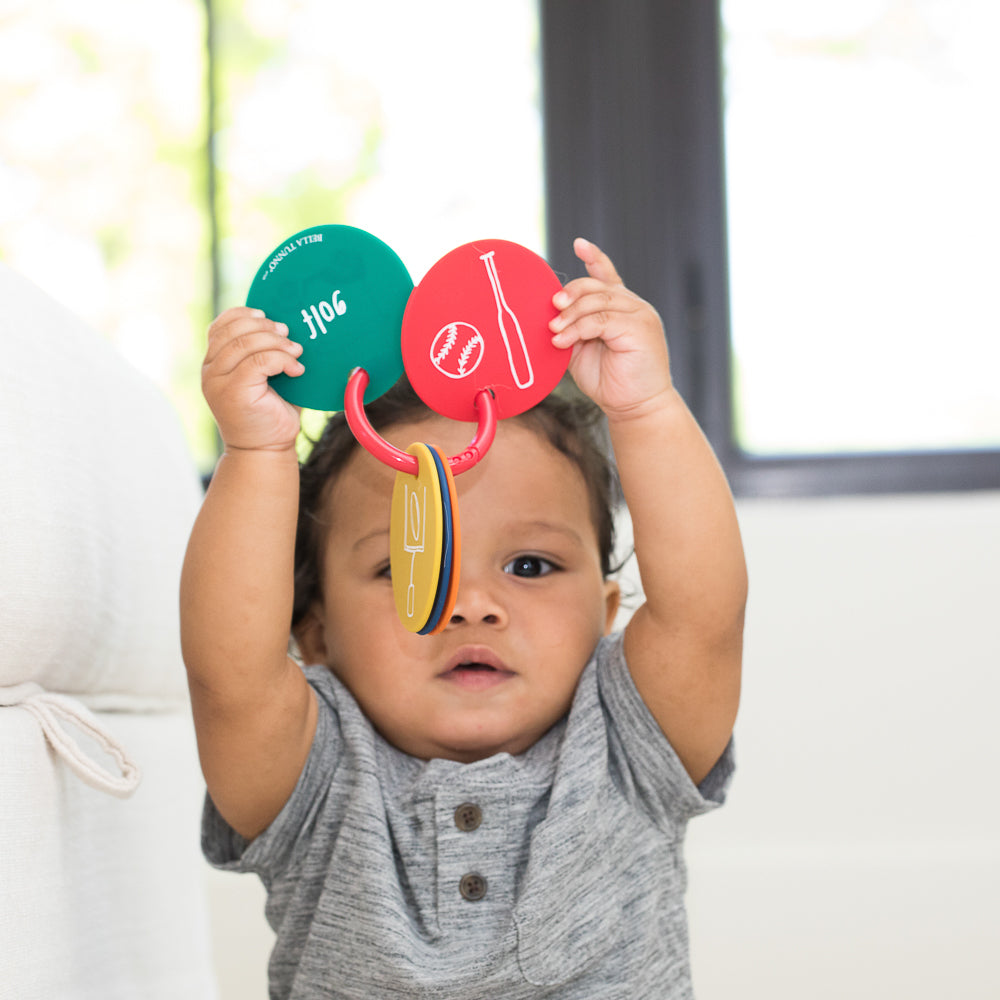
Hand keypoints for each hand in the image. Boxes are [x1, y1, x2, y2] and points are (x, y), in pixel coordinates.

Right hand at [202, 307, 303, 451]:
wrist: (265, 449)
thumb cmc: (269, 412)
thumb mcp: (263, 378)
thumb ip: (261, 352)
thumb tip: (284, 325)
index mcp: (213, 363)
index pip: (219, 326)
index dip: (242, 314)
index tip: (266, 315)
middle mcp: (210, 371)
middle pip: (233, 332)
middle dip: (264, 327)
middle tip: (287, 333)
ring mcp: (218, 382)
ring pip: (245, 345)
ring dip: (277, 343)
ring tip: (296, 351)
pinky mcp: (234, 392)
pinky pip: (258, 362)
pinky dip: (281, 360)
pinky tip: (296, 370)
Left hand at [549, 239, 672, 420]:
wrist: (635, 407)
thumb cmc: (610, 381)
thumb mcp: (583, 350)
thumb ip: (572, 329)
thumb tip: (550, 317)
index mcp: (621, 308)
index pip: (608, 275)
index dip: (594, 258)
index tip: (578, 244)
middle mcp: (633, 307)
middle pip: (597, 287)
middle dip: (570, 294)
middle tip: (551, 308)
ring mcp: (640, 315)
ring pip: (598, 301)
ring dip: (570, 315)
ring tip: (554, 331)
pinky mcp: (640, 328)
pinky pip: (601, 320)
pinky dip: (578, 328)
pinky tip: (563, 340)